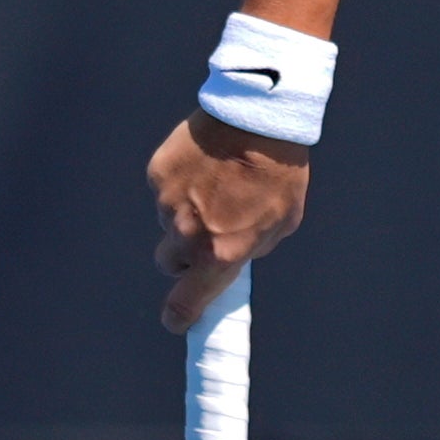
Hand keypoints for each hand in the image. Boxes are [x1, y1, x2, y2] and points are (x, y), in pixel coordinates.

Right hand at [150, 111, 309, 328]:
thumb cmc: (279, 174)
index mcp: (221, 253)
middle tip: (207, 230)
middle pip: (169, 262)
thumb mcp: (280, 223)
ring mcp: (168, 203)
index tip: (177, 320)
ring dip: (184, 213)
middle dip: (183, 254)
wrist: (257, 120)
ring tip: (214, 183)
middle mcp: (189, 234)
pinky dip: (178, 183)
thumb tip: (234, 257)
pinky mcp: (158, 175)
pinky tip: (203, 164)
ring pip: (167, 222)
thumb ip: (251, 248)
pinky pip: (162, 191)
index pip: (186, 301)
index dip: (179, 316)